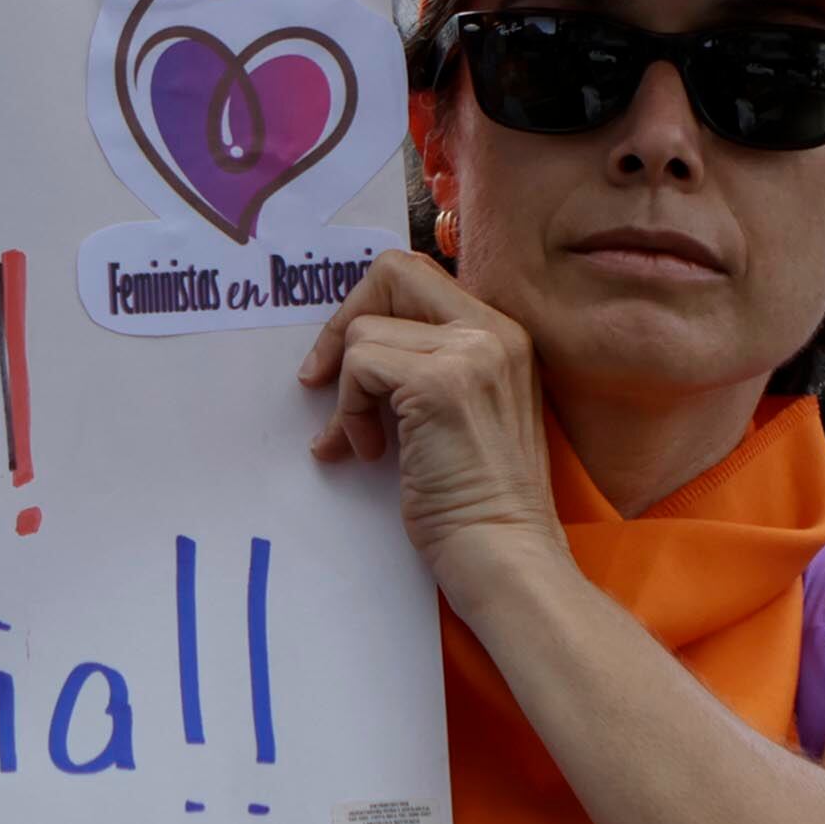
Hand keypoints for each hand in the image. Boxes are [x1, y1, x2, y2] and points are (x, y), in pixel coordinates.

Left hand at [297, 250, 566, 566]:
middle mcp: (494, 332)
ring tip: (362, 442)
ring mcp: (470, 353)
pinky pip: (359, 364)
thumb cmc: (477, 499)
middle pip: (393, 272)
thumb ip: (427, 367)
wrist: (504, 551)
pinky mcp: (440, 383)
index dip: (370, 307)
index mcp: (504, 335)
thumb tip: (352, 347)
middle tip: (320, 377)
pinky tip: (369, 451)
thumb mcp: (462, 410)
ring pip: (364, 331)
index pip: (420, 276)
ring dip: (346, 393)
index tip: (344, 359)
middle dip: (343, 323)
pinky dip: (347, 411)